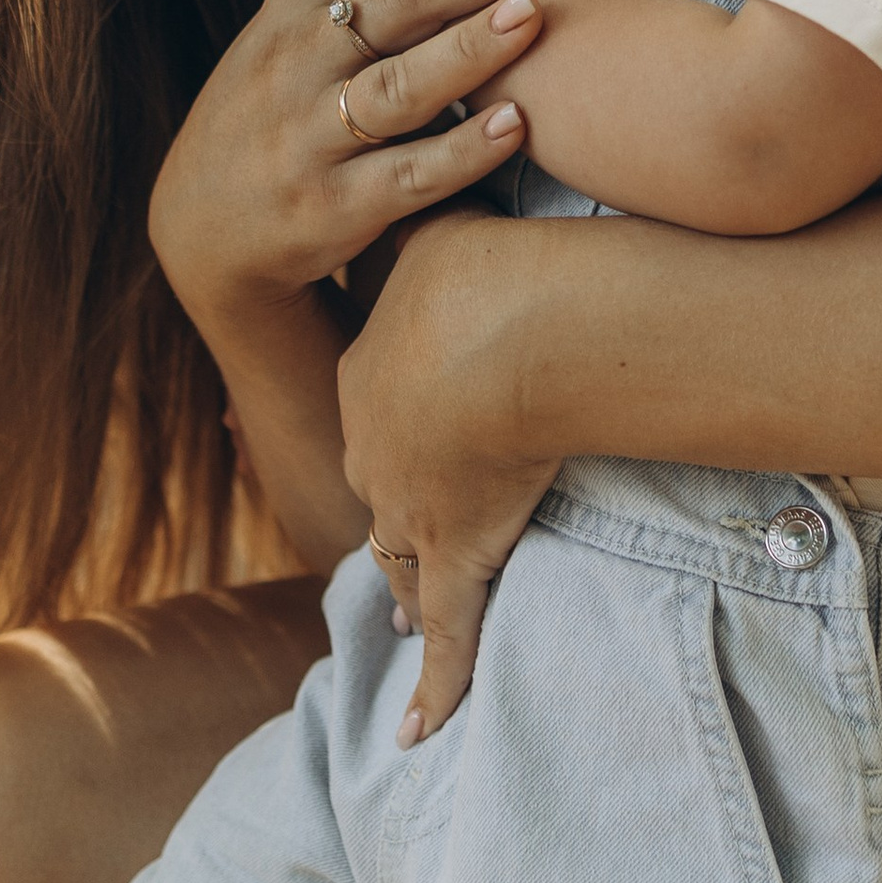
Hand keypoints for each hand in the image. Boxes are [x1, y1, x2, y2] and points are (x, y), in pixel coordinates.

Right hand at [148, 0, 590, 327]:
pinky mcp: (329, 208)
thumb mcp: (298, 26)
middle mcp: (298, 58)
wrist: (205, 227)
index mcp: (300, 0)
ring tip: (537, 14)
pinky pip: (404, 177)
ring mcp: (310, 135)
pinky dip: (461, 152)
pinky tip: (515, 127)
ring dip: (471, 46)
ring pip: (399, 85)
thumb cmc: (281, 105)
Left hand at [339, 207, 559, 743]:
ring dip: (407, 591)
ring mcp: (414, 506)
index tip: (399, 414)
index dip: (389, 406)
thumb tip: (436, 152)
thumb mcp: (446, 225)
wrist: (510, 331)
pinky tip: (419, 731)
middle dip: (389, 505)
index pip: (374, 395)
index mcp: (371, 370)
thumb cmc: (485, 268)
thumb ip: (438, 209)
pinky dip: (435, 685)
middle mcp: (376, 446)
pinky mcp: (461, 552)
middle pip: (379, 482)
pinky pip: (448, 635)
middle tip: (393, 526)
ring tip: (399, 619)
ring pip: (405, 559)